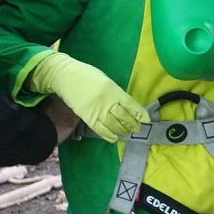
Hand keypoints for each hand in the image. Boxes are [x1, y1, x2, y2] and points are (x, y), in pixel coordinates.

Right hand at [28, 52, 147, 142]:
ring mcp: (97, 111)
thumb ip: (115, 93)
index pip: (130, 105)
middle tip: (137, 128)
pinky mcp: (87, 118)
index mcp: (113, 90)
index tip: (146, 119)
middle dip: (133, 124)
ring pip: (114, 126)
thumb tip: (125, 105)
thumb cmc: (87, 76)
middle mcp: (107, 102)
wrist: (67, 78)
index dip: (140, 113)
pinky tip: (115, 138)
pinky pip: (101, 130)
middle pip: (124, 117)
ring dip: (123, 130)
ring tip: (127, 132)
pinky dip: (109, 135)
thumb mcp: (106, 80)